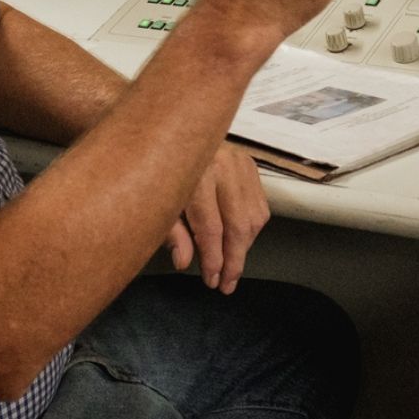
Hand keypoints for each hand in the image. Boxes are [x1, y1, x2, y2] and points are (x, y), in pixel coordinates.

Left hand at [165, 141, 270, 291]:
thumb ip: (173, 234)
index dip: (213, 258)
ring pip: (253, 219)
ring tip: (232, 267)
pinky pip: (260, 206)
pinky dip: (252, 229)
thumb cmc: (160, 173)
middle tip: (227, 283)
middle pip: (237, 225)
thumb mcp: (158, 204)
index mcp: (195, 174)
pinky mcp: (250, 164)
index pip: (210, 227)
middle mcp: (222, 165)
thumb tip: (185, 262)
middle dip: (233, 260)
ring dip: (244, 248)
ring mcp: (240, 163)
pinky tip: (239, 242)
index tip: (212, 280)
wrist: (171, 134)